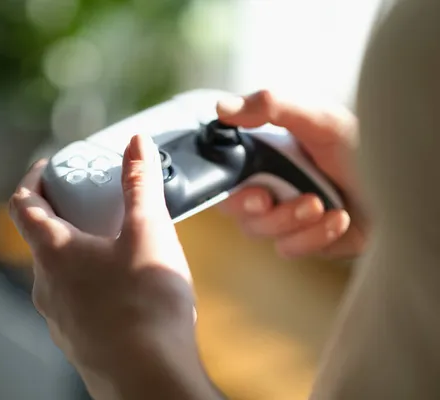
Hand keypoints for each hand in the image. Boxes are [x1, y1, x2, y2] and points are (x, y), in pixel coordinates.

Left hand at [9, 135, 218, 399]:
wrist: (151, 381)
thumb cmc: (146, 308)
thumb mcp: (149, 233)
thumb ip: (140, 184)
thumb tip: (136, 144)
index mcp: (55, 254)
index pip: (24, 204)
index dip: (33, 179)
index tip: (49, 167)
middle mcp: (47, 286)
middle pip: (42, 237)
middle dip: (64, 213)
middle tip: (92, 202)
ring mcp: (59, 317)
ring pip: (59, 271)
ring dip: (78, 249)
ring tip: (115, 244)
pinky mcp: (77, 339)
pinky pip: (75, 299)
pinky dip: (90, 280)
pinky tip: (124, 287)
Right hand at [217, 90, 368, 259]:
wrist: (408, 184)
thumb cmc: (364, 146)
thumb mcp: (320, 120)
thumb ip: (272, 108)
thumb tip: (222, 108)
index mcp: (269, 158)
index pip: (229, 179)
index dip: (229, 191)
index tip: (251, 190)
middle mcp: (275, 187)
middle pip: (239, 212)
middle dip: (257, 208)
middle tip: (270, 200)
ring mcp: (290, 216)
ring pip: (263, 232)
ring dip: (289, 221)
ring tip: (320, 203)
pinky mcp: (308, 241)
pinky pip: (291, 249)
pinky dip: (314, 237)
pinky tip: (338, 219)